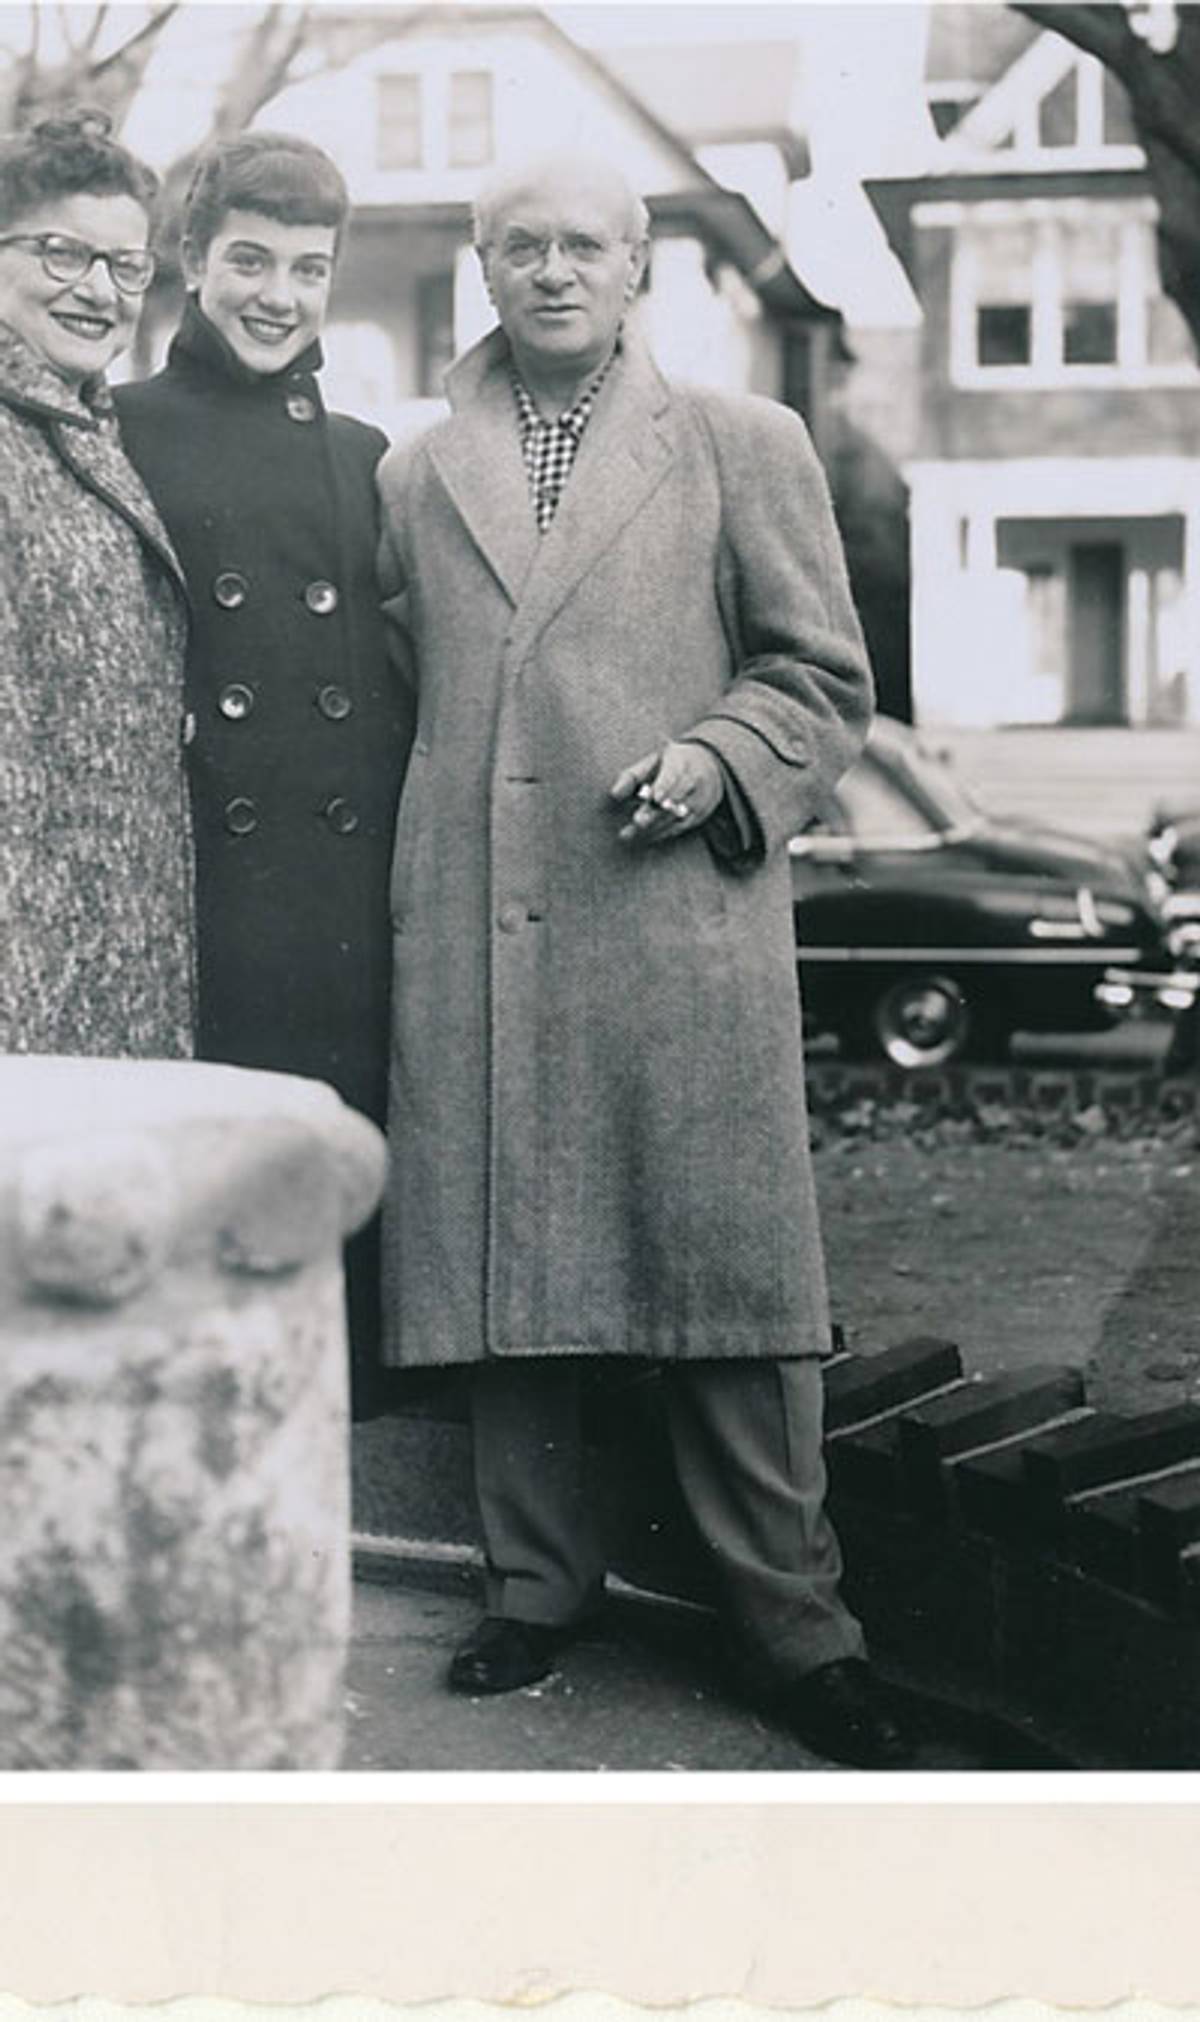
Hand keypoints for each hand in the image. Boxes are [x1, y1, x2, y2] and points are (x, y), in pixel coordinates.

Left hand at [609, 740, 723, 845]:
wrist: (710, 764)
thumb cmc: (670, 763)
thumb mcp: (652, 761)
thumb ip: (631, 776)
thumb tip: (614, 794)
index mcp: (681, 762)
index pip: (674, 776)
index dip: (665, 787)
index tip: (656, 798)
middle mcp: (695, 781)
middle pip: (675, 798)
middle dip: (656, 811)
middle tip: (637, 821)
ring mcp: (701, 800)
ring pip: (677, 816)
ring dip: (654, 827)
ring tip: (630, 834)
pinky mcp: (701, 815)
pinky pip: (681, 827)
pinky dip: (662, 833)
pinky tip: (643, 838)